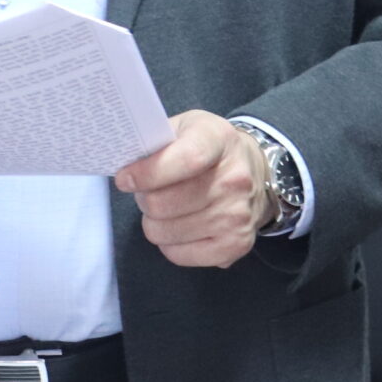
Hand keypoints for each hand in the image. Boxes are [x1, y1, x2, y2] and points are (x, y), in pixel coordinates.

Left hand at [114, 110, 272, 268]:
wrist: (257, 173)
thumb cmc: (210, 149)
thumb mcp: (186, 127)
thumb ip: (157, 142)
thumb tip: (126, 170)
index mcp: (219, 140)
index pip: (185, 160)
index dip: (147, 173)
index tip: (124, 179)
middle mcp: (234, 180)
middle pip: (164, 203)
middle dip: (144, 199)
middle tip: (148, 193)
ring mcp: (237, 216)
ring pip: (164, 231)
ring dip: (154, 222)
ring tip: (166, 208)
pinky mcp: (235, 245)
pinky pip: (178, 255)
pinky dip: (169, 243)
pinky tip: (179, 227)